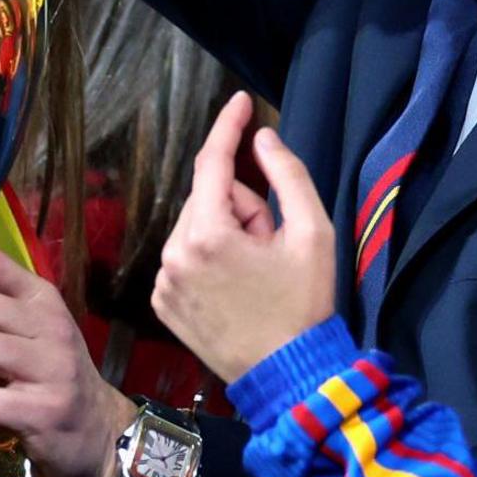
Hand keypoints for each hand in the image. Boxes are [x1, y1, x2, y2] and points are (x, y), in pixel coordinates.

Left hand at [152, 93, 341, 383]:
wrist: (288, 375)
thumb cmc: (304, 305)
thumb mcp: (313, 233)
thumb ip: (287, 175)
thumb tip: (262, 139)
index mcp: (208, 234)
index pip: (212, 163)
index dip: (228, 126)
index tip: (240, 101)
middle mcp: (175, 255)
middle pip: (208, 198)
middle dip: (242, 205)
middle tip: (273, 239)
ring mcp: (164, 282)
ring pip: (196, 227)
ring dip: (226, 232)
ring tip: (257, 268)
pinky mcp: (164, 303)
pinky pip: (185, 257)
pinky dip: (208, 257)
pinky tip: (236, 284)